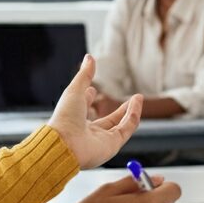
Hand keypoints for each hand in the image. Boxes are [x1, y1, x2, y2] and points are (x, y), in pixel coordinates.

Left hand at [48, 55, 142, 169]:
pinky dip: (133, 116)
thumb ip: (84, 75)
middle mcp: (89, 133)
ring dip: (130, 110)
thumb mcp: (74, 91)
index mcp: (76, 122)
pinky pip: (126, 129)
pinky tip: (137, 103)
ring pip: (120, 124)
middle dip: (120, 109)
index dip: (89, 100)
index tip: (92, 90)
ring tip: (138, 97)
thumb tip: (89, 57)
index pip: (85, 111)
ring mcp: (102, 140)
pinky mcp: (113, 145)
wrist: (64, 143)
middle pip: (109, 120)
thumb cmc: (65, 118)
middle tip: (131, 98)